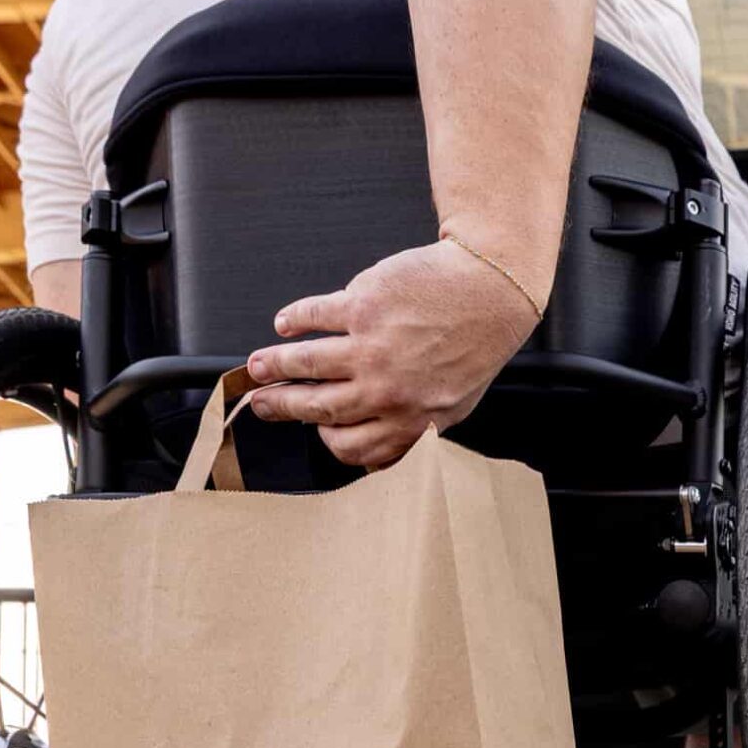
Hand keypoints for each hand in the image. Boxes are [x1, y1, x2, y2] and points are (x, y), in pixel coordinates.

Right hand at [245, 238, 541, 468]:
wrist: (490, 290)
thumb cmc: (476, 346)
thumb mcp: (453, 406)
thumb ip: (413, 430)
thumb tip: (376, 457)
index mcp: (408, 419)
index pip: (350, 446)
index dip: (325, 438)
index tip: (313, 427)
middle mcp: (385, 389)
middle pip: (316, 406)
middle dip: (280, 405)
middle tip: (261, 402)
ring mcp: (371, 347)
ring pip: (305, 363)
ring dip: (272, 365)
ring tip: (256, 365)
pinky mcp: (363, 305)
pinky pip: (313, 316)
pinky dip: (292, 321)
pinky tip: (284, 325)